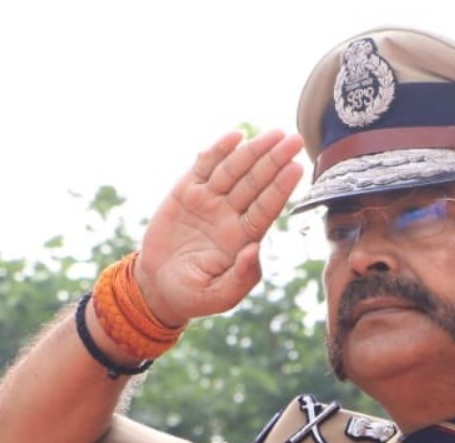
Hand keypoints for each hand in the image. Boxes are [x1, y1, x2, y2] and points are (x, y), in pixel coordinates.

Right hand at [135, 129, 305, 327]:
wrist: (157, 286)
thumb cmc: (192, 295)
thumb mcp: (218, 297)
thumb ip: (241, 278)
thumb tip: (254, 249)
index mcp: (243, 238)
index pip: (266, 208)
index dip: (280, 189)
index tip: (297, 168)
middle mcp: (230, 215)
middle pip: (256, 183)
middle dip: (275, 161)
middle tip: (294, 139)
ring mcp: (209, 201)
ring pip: (235, 170)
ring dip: (253, 151)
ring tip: (273, 134)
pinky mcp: (186, 192)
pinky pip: (205, 166)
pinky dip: (218, 151)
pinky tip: (235, 136)